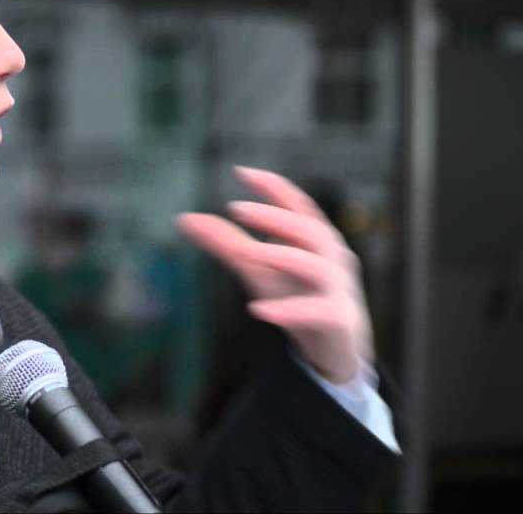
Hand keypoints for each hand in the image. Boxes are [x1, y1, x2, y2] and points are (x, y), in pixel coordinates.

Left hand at [175, 166, 372, 383]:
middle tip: (236, 208)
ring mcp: (339, 290)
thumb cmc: (297, 297)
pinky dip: (289, 310)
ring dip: (282, 256)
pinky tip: (257, 310)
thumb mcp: (257, 268)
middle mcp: (333, 258)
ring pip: (316, 266)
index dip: (274, 187)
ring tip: (248, 252)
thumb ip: (226, 242)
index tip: (241, 172)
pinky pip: (317, 312)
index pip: (300, 206)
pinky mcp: (339, 321)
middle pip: (309, 230)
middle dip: (274, 217)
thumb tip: (183, 218)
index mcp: (317, 239)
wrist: (334, 350)